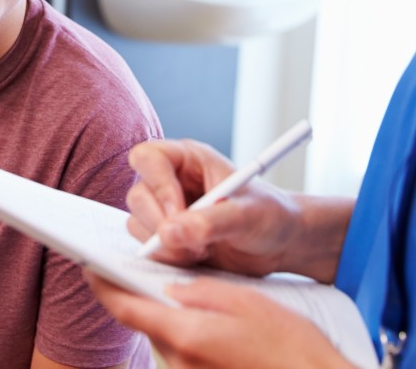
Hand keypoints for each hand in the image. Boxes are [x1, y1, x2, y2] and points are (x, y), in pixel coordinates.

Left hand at [85, 272, 356, 368]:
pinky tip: (212, 326)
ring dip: (168, 318)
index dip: (103, 286)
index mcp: (186, 334)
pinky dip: (185, 335)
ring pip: (164, 338)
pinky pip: (182, 353)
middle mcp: (180, 361)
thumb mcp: (244, 301)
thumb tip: (169, 289)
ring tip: (195, 298)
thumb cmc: (289, 345)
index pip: (126, 308)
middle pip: (144, 324)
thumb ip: (198, 291)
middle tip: (154, 274)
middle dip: (143, 299)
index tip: (91, 268)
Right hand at [124, 138, 303, 276]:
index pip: (149, 157)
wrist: (278, 243)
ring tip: (201, 251)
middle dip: (160, 223)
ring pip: (137, 223)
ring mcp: (164, 209)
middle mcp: (171, 180)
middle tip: (192, 244)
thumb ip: (211, 221)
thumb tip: (169, 233)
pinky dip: (166, 257)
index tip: (178, 212)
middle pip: (137, 195)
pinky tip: (195, 258)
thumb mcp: (248, 215)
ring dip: (164, 245)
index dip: (158, 184)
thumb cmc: (269, 215)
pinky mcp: (165, 236)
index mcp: (189, 159)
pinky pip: (146, 247)